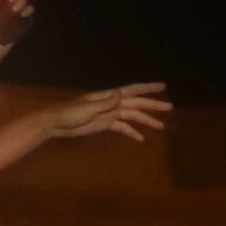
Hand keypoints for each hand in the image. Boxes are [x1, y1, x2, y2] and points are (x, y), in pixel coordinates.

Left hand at [48, 82, 168, 144]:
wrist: (56, 124)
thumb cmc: (70, 113)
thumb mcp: (89, 108)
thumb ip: (106, 102)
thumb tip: (121, 92)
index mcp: (109, 96)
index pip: (132, 90)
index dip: (148, 88)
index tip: (163, 86)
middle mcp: (112, 103)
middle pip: (136, 104)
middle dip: (153, 106)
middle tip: (169, 108)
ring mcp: (109, 114)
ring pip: (132, 116)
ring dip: (146, 121)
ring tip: (161, 126)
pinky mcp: (105, 124)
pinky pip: (122, 127)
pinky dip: (132, 132)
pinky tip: (141, 138)